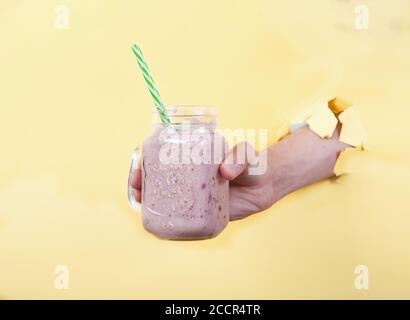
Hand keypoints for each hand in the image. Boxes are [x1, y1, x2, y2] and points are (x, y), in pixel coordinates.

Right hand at [128, 141, 273, 220]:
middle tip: (136, 185)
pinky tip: (157, 221)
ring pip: (167, 198)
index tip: (140, 163)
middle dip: (143, 182)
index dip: (149, 160)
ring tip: (140, 201)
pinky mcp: (202, 214)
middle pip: (160, 179)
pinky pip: (182, 217)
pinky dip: (167, 220)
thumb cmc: (252, 165)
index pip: (166, 158)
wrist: (265, 186)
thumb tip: (224, 172)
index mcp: (195, 160)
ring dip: (149, 200)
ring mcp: (195, 197)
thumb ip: (239, 156)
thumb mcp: (246, 154)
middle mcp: (191, 178)